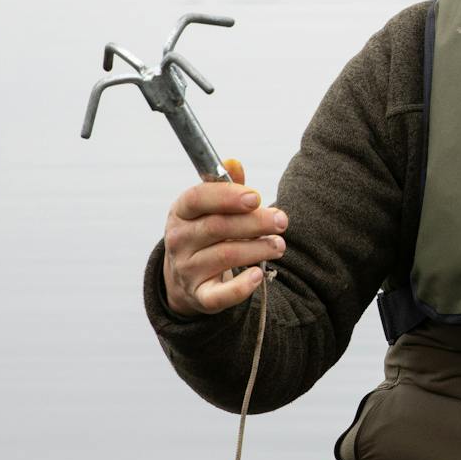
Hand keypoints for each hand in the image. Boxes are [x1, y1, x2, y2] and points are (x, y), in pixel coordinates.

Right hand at [162, 157, 287, 315]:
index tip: (256, 197)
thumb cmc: (207, 233)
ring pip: (225, 256)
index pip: (198, 199)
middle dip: (254, 222)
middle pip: (217, 227)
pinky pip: (219, 295)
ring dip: (257, 249)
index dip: (228, 196)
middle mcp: (179, 240)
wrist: (186, 278)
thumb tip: (234, 163)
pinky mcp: (200, 296)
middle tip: (281, 221)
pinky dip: (240, 288)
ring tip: (279, 245)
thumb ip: (225, 186)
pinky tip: (258, 275)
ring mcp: (187, 269)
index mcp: (181, 212)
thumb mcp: (210, 208)